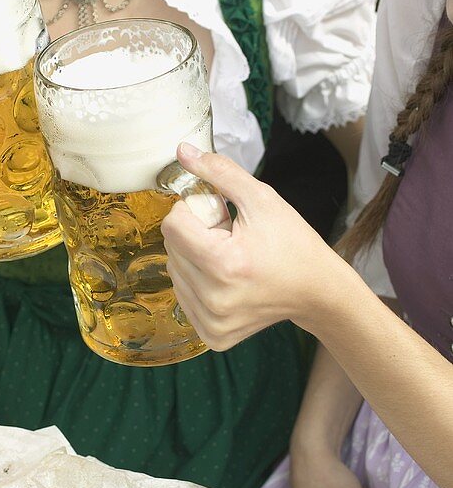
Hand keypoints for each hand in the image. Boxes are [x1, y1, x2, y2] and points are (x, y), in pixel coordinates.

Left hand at [161, 145, 347, 348]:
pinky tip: (227, 279)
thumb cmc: (294, 244)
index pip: (172, 225)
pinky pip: (184, 296)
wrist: (317, 291)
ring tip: (229, 258)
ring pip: (174, 272)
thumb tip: (182, 151)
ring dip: (194, 258)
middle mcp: (214, 298)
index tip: (218, 214)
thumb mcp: (262, 199)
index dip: (192, 211)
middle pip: (171, 248)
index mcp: (225, 264)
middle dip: (194, 235)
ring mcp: (212, 322)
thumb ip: (219, 172)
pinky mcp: (213, 335)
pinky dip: (198, 283)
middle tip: (228, 237)